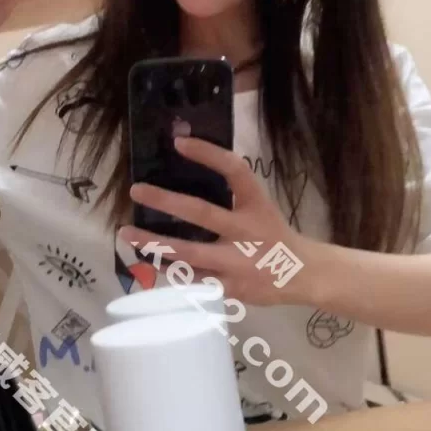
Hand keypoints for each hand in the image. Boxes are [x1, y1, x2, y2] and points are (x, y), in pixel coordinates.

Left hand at [121, 137, 322, 306]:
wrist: (304, 275)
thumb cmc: (274, 236)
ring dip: (154, 243)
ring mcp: (237, 262)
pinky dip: (168, 271)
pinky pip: (192, 280)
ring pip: (189, 253)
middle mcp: (247, 231)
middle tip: (136, 190)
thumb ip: (231, 196)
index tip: (178, 143)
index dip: (208, 154)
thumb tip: (187, 173)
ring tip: (126, 233)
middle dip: (165, 201)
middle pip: (201, 213)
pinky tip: (146, 263)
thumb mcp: (260, 208)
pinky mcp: (230, 288)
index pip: (234, 171)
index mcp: (257, 205)